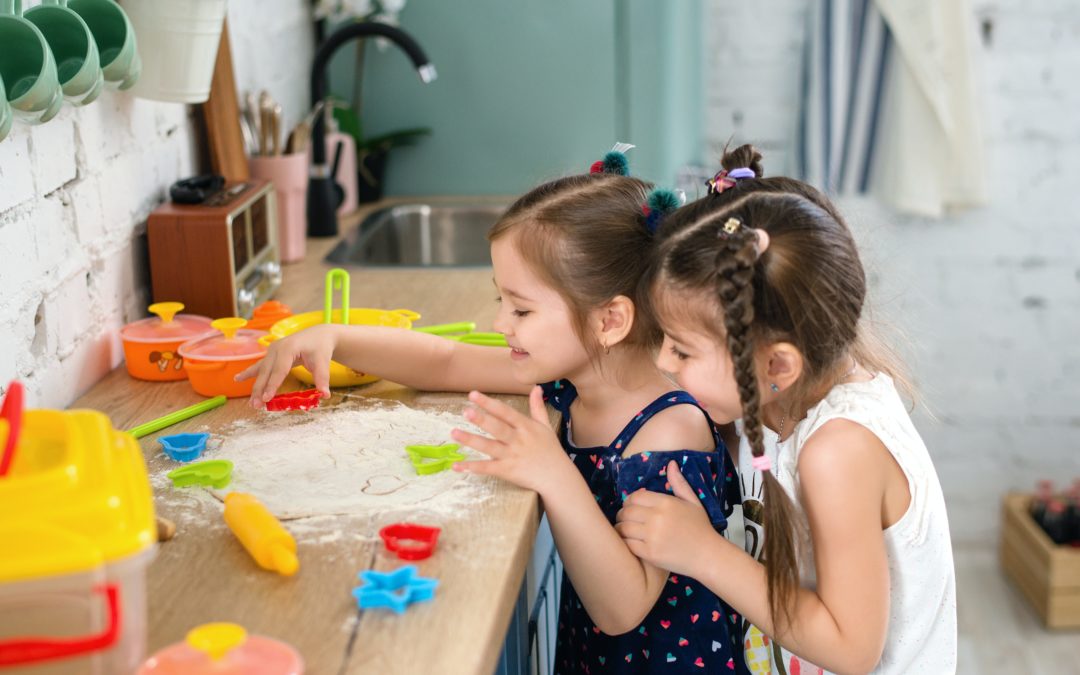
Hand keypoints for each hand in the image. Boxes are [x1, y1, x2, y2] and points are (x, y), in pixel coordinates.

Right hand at [234, 324, 336, 406]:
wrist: (318, 335)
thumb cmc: (320, 347)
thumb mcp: (323, 362)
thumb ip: (322, 378)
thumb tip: (325, 395)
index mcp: (288, 348)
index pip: (279, 370)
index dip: (272, 385)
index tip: (267, 398)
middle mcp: (277, 348)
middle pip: (266, 372)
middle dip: (260, 389)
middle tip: (257, 406)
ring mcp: (272, 350)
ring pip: (261, 371)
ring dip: (255, 386)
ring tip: (251, 402)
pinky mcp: (271, 354)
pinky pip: (259, 365)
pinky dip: (249, 373)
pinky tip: (237, 379)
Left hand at [451, 386, 574, 494]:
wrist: (557, 477)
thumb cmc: (550, 450)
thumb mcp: (546, 426)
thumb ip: (537, 407)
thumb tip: (537, 387)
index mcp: (525, 427)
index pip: (505, 412)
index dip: (489, 403)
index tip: (473, 394)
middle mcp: (517, 440)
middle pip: (497, 428)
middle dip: (482, 419)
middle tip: (465, 411)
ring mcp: (511, 456)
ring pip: (489, 447)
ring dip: (471, 440)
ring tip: (454, 433)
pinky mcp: (507, 471)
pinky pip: (487, 468)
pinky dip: (472, 467)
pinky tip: (457, 465)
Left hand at [615, 460, 716, 577]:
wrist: (708, 555)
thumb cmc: (701, 528)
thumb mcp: (693, 502)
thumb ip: (679, 483)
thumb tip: (671, 463)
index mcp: (666, 503)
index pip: (634, 497)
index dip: (629, 501)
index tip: (632, 507)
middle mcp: (657, 518)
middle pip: (626, 512)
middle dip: (623, 515)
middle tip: (626, 519)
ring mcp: (652, 536)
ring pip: (623, 528)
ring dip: (621, 529)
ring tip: (625, 531)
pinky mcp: (649, 553)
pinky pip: (627, 544)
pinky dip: (625, 543)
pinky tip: (631, 542)